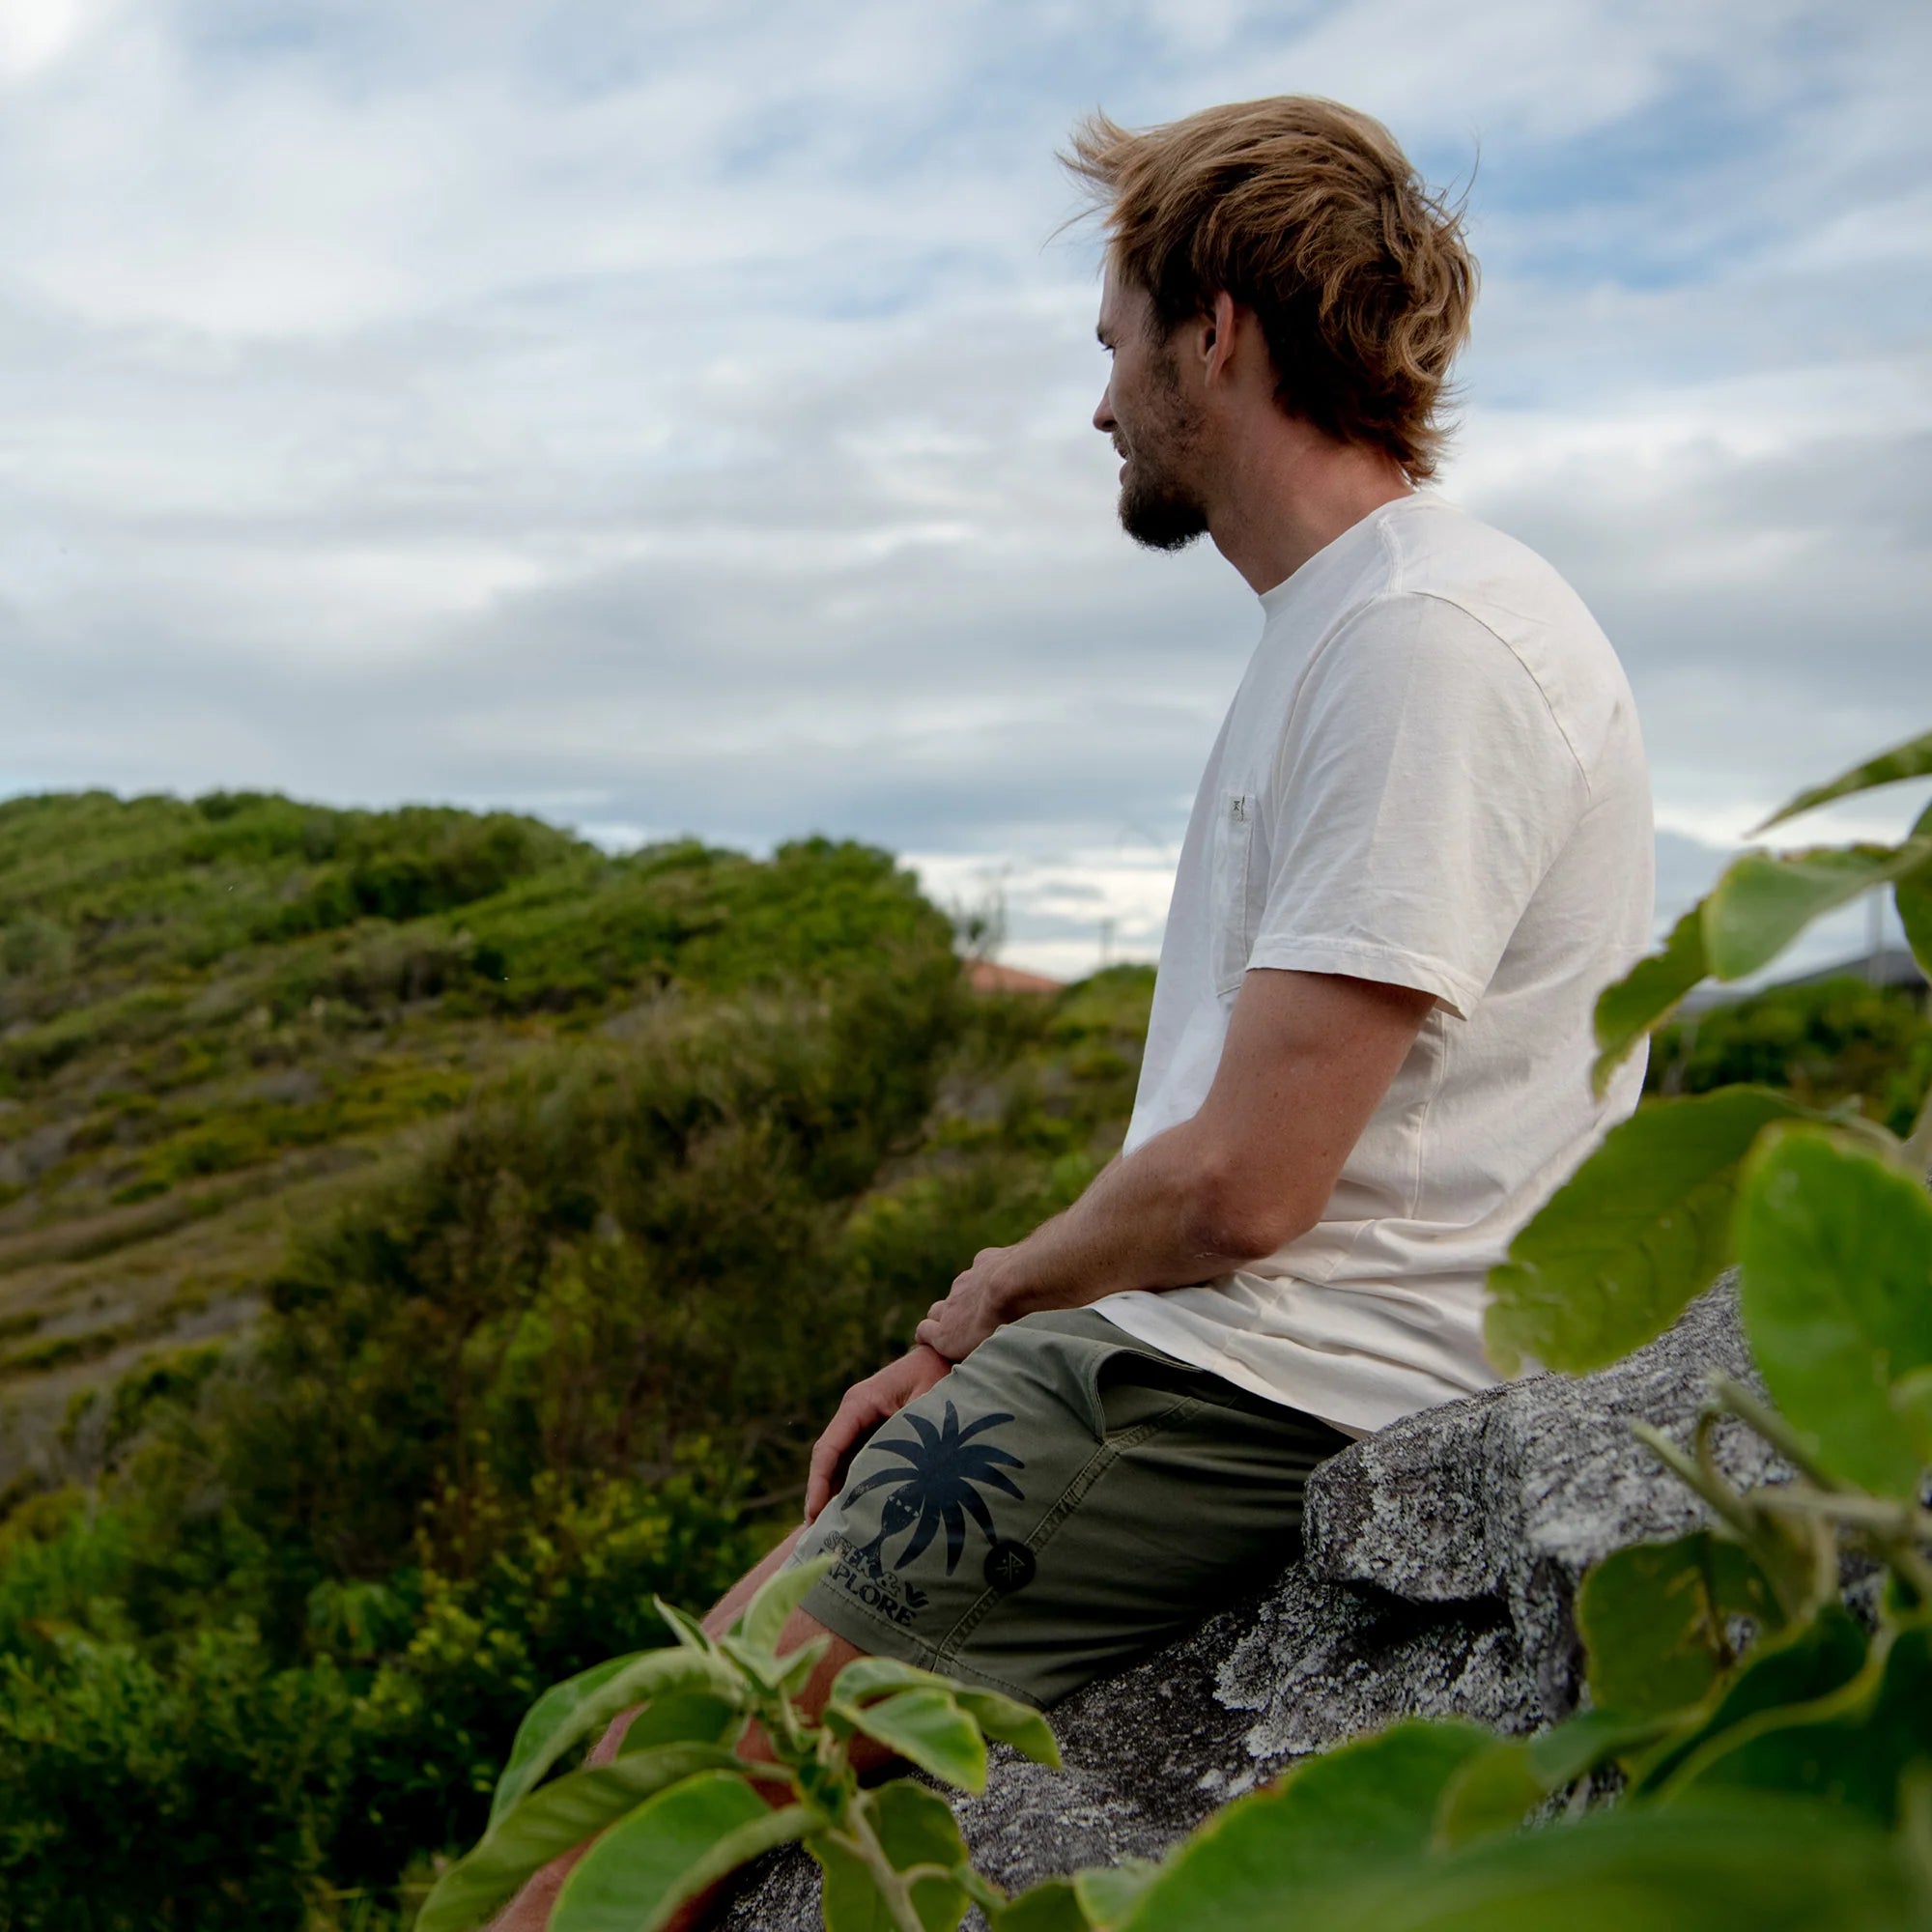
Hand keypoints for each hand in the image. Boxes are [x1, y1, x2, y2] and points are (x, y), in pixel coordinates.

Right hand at [804, 1344, 952, 1524]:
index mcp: (860, 1403)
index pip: (828, 1448)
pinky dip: (851, 1487)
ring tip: (831, 1533)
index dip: (818, 1483)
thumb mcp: (927, 1405)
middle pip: (828, 1460)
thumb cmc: (941, 1375)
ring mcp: (863, 1423)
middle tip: (818, 1535)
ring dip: (834, 1495)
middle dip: (821, 1496)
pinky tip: (853, 1514)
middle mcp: (855, 1414)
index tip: (813, 1513)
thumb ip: (909, 1436)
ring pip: (839, 1464)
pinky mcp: (874, 1432)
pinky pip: (855, 1462)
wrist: (950, 1356)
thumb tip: (900, 1481)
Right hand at [914, 1244, 1019, 1363]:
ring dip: (969, 1297)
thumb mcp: (979, 1354)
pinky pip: (980, 1268)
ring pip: (959, 1289)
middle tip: (963, 1326)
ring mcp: (965, 1281)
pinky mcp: (982, 1262)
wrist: (1013, 1284)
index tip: (928, 1338)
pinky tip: (1003, 1280)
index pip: (924, 1330)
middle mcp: (950, 1304)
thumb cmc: (1000, 1324)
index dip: (926, 1334)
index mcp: (946, 1332)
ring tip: (991, 1305)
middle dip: (944, 1316)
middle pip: (938, 1309)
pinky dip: (987, 1274)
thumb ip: (965, 1354)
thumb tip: (969, 1375)